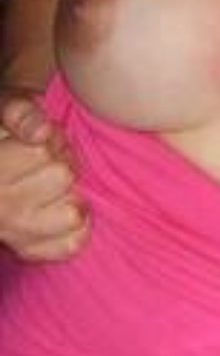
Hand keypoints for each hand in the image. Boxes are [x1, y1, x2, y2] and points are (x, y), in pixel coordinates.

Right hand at [0, 89, 87, 260]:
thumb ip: (19, 112)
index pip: (41, 151)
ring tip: (55, 187)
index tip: (45, 137)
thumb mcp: (8, 106)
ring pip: (71, 212)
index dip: (52, 139)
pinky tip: (63, 211)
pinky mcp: (28, 249)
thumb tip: (40, 132)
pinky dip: (77, 229)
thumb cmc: (9, 132)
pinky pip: (72, 242)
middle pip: (61, 177)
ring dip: (72, 195)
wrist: (3, 164)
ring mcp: (11, 231)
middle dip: (63, 163)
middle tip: (50, 161)